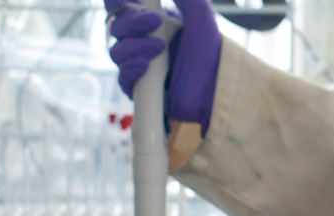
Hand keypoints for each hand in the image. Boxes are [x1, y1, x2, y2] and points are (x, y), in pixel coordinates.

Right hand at [108, 0, 220, 133]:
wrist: (217, 82)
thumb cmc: (209, 49)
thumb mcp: (199, 15)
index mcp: (148, 21)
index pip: (121, 8)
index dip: (116, 2)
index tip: (125, 0)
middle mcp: (139, 41)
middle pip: (117, 28)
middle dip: (131, 22)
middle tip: (155, 22)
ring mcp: (138, 64)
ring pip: (117, 52)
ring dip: (134, 46)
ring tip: (159, 47)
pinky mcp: (139, 88)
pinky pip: (123, 78)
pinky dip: (130, 69)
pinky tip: (145, 64)